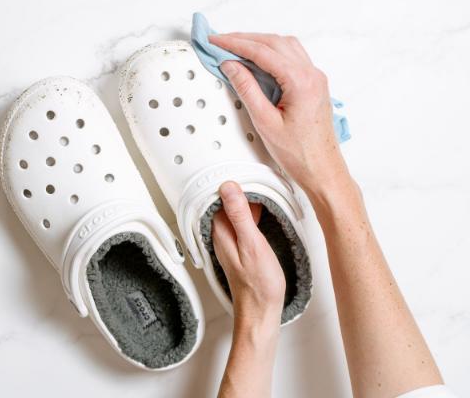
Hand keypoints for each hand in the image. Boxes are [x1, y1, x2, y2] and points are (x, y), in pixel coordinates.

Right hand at [209, 33, 352, 196]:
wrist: (322, 169)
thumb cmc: (299, 153)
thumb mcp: (265, 122)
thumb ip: (247, 89)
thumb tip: (231, 66)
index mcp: (301, 82)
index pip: (263, 52)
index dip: (236, 44)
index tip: (217, 41)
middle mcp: (312, 74)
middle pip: (274, 42)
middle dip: (245, 39)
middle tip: (221, 41)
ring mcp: (315, 78)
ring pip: (284, 46)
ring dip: (259, 43)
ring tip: (235, 47)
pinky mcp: (313, 84)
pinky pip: (292, 57)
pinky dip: (271, 52)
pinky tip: (257, 60)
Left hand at [212, 181, 285, 327]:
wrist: (261, 311)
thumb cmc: (259, 283)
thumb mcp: (252, 243)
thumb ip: (240, 215)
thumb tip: (228, 187)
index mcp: (221, 231)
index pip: (218, 196)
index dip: (230, 182)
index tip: (246, 170)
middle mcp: (221, 235)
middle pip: (225, 203)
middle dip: (239, 188)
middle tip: (258, 176)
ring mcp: (230, 242)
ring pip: (234, 212)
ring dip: (246, 201)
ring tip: (263, 188)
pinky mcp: (240, 248)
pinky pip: (242, 223)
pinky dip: (251, 214)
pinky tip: (263, 211)